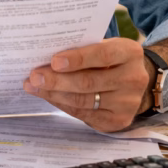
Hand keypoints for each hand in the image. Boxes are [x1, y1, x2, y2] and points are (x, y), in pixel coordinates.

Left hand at [23, 38, 151, 132]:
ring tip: (34, 87)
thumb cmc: (110, 59)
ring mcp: (127, 103)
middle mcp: (133, 79)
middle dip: (57, 80)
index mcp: (130, 53)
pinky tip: (48, 97)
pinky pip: (84, 114)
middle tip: (34, 77)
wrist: (133, 81)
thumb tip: (45, 57)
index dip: (77, 59)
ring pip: (83, 101)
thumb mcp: (104, 46)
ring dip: (54, 94)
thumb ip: (82, 49)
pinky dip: (62, 105)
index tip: (54, 61)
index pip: (102, 55)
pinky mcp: (119, 121)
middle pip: (88, 82)